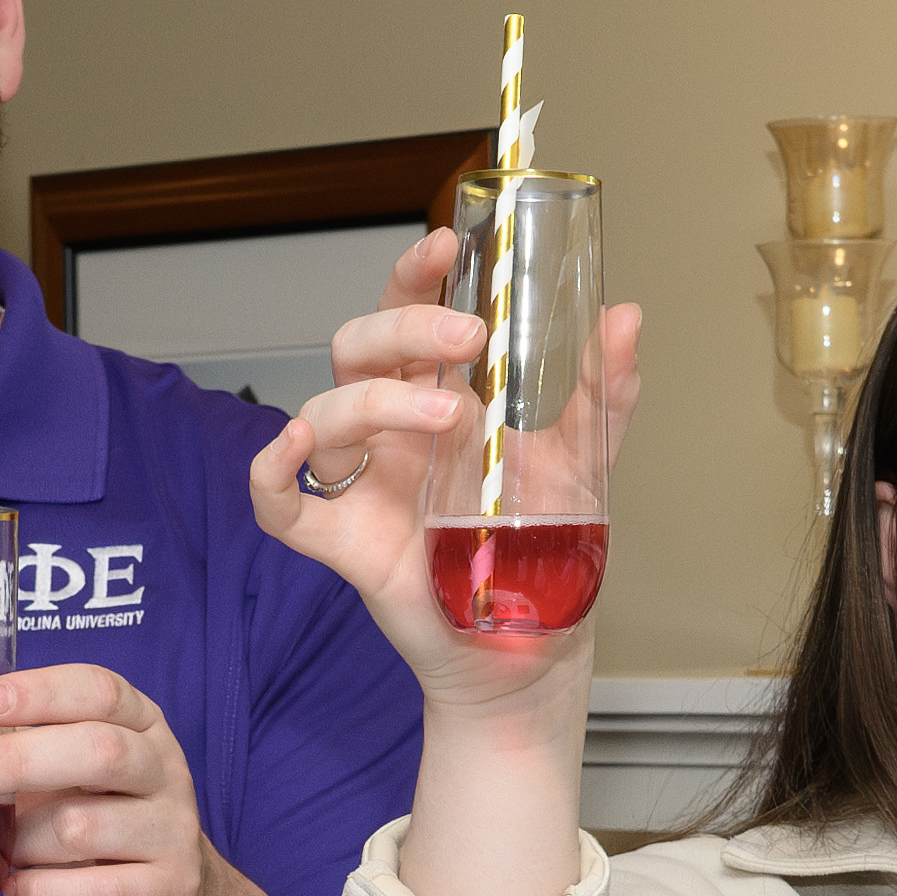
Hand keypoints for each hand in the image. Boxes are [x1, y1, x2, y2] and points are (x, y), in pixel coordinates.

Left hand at [0, 662, 229, 895]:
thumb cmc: (93, 821)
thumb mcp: (47, 774)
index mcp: (138, 724)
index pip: (99, 690)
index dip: (39, 692)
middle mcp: (164, 769)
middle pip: (98, 751)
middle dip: (16, 762)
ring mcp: (171, 831)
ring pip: (83, 827)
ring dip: (22, 841)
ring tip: (1, 849)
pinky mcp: (167, 892)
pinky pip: (94, 891)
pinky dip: (42, 893)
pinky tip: (18, 888)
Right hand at [255, 225, 642, 703]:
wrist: (537, 650)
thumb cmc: (547, 554)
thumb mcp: (587, 465)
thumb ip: (601, 395)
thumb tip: (624, 317)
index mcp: (442, 397)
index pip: (408, 316)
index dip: (413, 275)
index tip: (443, 245)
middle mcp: (393, 432)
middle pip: (356, 349)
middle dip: (402, 327)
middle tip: (467, 336)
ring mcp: (365, 486)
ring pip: (323, 416)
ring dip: (373, 399)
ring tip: (448, 415)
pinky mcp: (346, 545)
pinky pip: (281, 508)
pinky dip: (271, 474)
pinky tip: (291, 450)